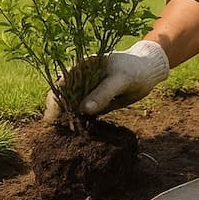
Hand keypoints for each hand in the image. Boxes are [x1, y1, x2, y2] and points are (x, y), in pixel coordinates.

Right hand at [43, 40, 168, 121]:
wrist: (146, 71)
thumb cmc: (134, 71)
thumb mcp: (120, 80)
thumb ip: (102, 94)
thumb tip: (82, 109)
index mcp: (83, 67)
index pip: (61, 85)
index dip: (54, 102)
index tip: (51, 119)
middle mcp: (79, 77)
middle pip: (61, 96)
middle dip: (57, 112)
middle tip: (56, 130)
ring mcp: (85, 89)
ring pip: (70, 105)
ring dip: (66, 118)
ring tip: (64, 132)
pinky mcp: (93, 100)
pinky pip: (81, 111)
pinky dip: (78, 120)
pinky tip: (78, 129)